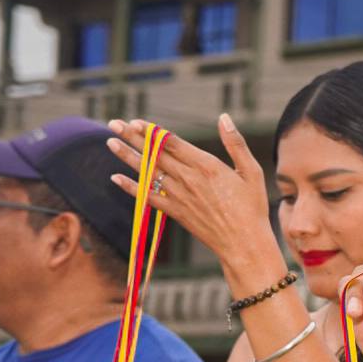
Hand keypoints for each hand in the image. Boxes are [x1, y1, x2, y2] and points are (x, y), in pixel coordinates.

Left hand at [107, 114, 274, 270]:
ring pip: (148, 173)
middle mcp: (189, 179)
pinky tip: (116, 178)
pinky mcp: (176, 213)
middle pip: (155, 154)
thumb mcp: (251, 171)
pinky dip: (131, 188)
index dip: (151, 131)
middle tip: (113, 124)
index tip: (135, 121)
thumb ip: (235, 143)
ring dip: (127, 157)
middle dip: (132, 137)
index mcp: (207, 166)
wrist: (244, 244)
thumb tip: (224, 118)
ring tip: (110, 143)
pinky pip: (148, 197)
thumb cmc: (252, 207)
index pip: (171, 143)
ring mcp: (180, 197)